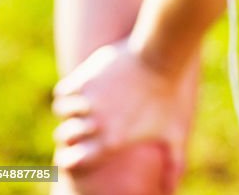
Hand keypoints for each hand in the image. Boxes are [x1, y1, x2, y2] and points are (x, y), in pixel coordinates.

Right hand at [51, 38, 187, 191]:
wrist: (163, 56)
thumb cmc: (172, 96)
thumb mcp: (176, 131)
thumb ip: (175, 163)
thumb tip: (174, 189)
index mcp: (112, 142)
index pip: (73, 162)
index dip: (72, 159)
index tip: (75, 153)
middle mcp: (94, 124)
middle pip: (66, 136)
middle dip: (71, 133)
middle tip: (80, 127)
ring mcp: (87, 100)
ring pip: (63, 112)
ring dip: (70, 110)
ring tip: (82, 106)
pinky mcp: (83, 79)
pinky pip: (63, 91)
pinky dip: (68, 92)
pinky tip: (80, 91)